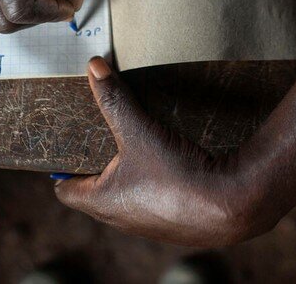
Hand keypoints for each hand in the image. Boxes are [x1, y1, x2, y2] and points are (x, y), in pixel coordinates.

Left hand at [54, 57, 274, 246]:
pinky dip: (152, 187)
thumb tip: (94, 68)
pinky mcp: (175, 226)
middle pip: (94, 193)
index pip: (65, 191)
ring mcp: (148, 227)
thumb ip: (115, 99)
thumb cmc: (177, 173)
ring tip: (134, 148)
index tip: (68, 148)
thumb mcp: (139, 131)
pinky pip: (153, 205)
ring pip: (125, 200)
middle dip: (96, 168)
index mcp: (101, 202)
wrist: (233, 205)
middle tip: (101, 139)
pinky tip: (167, 167)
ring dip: (126, 178)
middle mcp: (120, 219)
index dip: (63, 170)